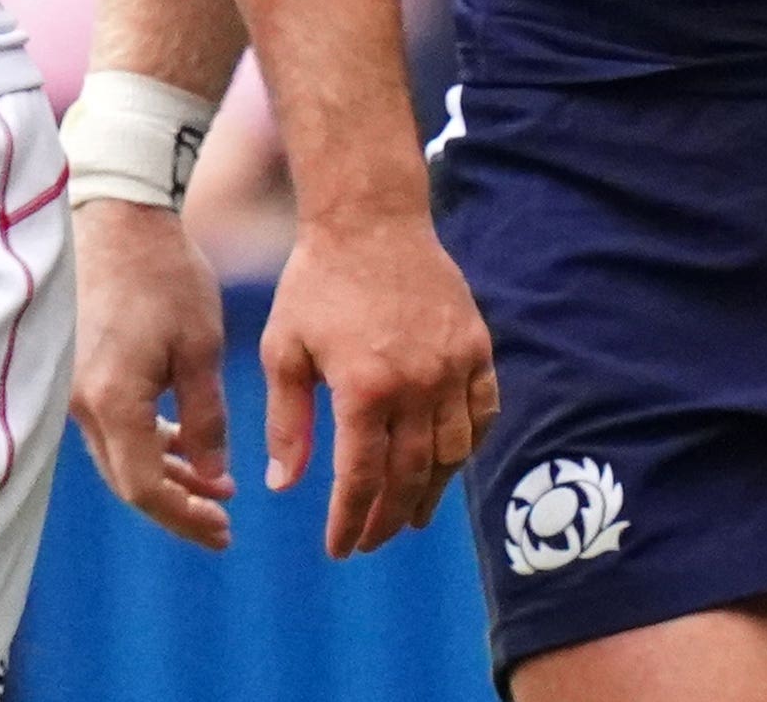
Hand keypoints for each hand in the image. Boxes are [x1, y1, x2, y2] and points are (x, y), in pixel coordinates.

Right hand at [69, 199, 238, 550]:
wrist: (118, 216)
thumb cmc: (165, 275)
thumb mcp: (201, 348)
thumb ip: (206, 419)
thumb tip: (213, 476)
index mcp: (112, 401)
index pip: (144, 488)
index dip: (184, 516)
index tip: (224, 530)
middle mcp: (80, 403)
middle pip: (126, 480)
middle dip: (176, 504)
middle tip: (223, 521)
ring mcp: (71, 388)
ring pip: (117, 455)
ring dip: (163, 474)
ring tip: (215, 485)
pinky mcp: (74, 370)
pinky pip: (109, 426)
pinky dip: (145, 442)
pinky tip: (180, 443)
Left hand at [257, 209, 499, 557]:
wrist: (371, 219)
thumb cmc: (316, 282)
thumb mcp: (284, 350)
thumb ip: (287, 420)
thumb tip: (284, 485)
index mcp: (364, 388)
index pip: (362, 479)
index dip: (351, 521)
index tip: (340, 548)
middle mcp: (417, 384)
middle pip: (410, 476)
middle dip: (389, 519)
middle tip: (372, 540)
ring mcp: (454, 365)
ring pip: (453, 453)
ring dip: (432, 492)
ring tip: (411, 514)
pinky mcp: (476, 346)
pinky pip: (483, 412)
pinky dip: (470, 445)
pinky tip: (451, 462)